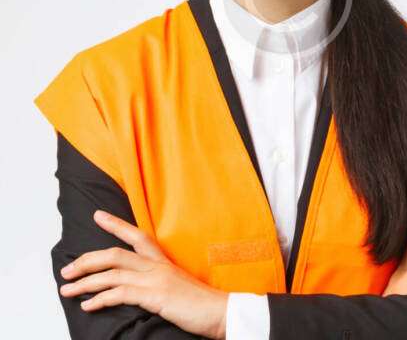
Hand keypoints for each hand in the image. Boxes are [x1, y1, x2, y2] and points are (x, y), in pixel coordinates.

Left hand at [59, 209, 227, 339]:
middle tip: (66, 270)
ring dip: (85, 282)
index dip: (115, 224)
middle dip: (87, 260)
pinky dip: (100, 298)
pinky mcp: (155, 295)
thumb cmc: (199, 302)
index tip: (98, 216)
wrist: (219, 311)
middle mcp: (157, 265)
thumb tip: (137, 287)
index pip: (136, 235)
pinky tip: (88, 305)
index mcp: (162, 260)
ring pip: (112, 273)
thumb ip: (158, 281)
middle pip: (115, 253)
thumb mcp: (176, 285)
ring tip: (67, 290)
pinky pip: (120, 292)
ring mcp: (155, 278)